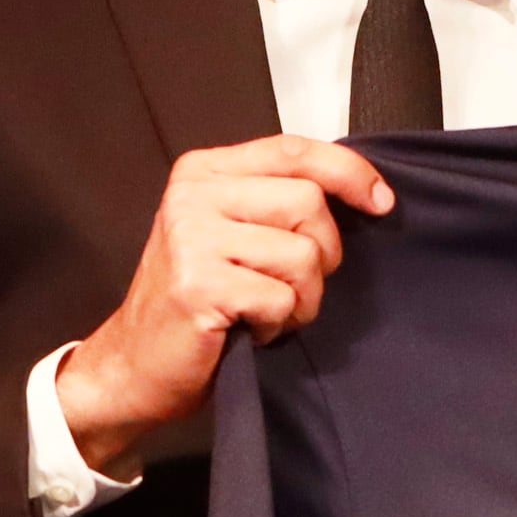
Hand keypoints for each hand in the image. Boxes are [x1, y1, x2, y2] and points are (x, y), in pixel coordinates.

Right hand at [53, 137, 392, 473]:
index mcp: (204, 172)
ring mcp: (192, 237)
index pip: (294, 150)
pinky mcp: (199, 284)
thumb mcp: (232, 234)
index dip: (349, 173)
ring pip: (303, 254)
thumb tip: (364, 191)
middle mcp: (193, 195)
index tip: (381, 202)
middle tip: (291, 286)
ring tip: (266, 311)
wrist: (136, 366)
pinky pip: (281, 298)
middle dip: (323, 254)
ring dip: (302, 298)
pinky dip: (278, 324)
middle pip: (308, 202)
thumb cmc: (196, 303)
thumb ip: (277, 201)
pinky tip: (249, 329)